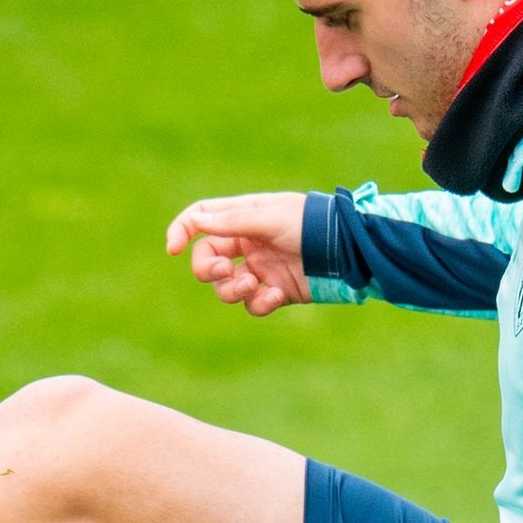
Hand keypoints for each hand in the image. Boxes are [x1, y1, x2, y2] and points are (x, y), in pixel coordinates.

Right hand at [165, 192, 310, 315]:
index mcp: (244, 218)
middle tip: (225, 272)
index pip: (202, 220)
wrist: (349, 250)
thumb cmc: (312, 224)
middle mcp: (248, 244)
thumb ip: (232, 221)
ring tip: (253, 286)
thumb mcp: (270, 217)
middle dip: (208, 270)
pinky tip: (276, 296)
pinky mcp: (276, 291)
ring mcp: (261, 269)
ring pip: (226, 287)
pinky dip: (259, 304)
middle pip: (207, 260)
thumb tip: (196, 221)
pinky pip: (253, 304)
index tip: (173, 248)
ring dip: (233, 290)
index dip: (182, 231)